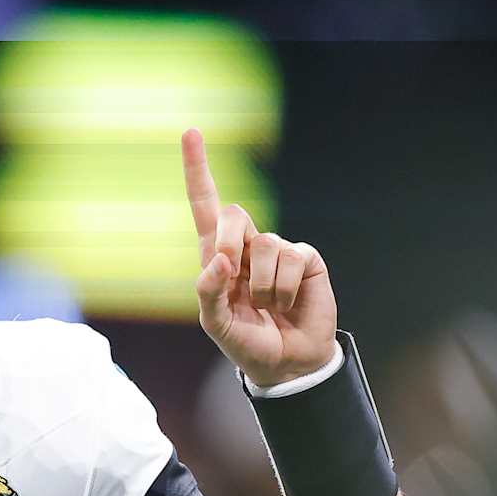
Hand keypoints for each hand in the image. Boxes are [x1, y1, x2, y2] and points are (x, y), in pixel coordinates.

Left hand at [183, 128, 336, 387]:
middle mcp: (247, 245)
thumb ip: (209, 293)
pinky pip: (292, 259)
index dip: (198, 169)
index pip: (205, 204)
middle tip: (234, 276)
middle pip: (234, 214)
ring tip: (267, 307)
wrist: (286, 363)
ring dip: (262, 286)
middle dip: (230, 244)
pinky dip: (285, 289)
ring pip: (265, 245)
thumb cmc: (246, 341)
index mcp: (217, 255)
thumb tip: (220, 260)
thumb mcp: (216, 324)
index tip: (191, 132)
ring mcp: (278, 250)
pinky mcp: (306, 259)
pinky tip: (289, 303)